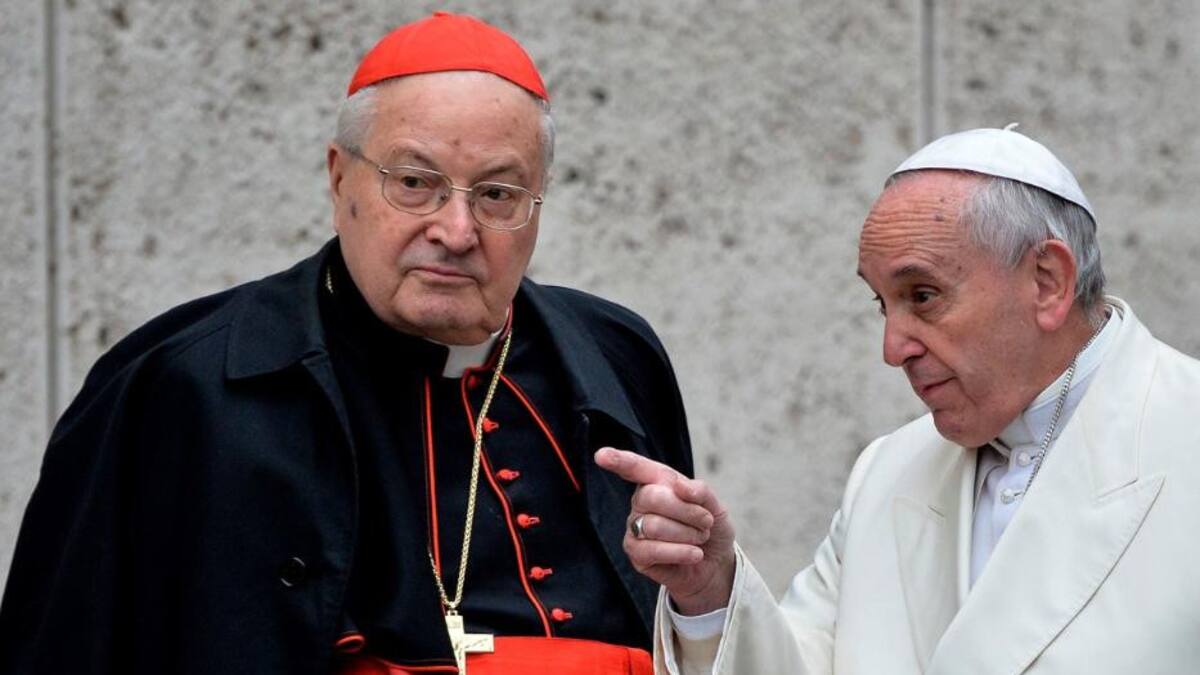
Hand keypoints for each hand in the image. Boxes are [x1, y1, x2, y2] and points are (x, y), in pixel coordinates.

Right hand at [594, 447, 735, 614]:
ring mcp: (635, 528)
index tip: (601, 455)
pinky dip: (681, 552)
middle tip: (706, 522)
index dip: (618, 460)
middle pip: (653, 497)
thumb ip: (699, 490)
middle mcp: (641, 502)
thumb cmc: (709, 528)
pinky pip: (652, 550)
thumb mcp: (713, 504)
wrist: (716, 563)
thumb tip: (679, 486)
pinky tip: (694, 554)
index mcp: (656, 482)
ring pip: (654, 525)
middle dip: (688, 511)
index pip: (635, 468)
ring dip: (688, 534)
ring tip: (699, 538)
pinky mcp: (636, 554)